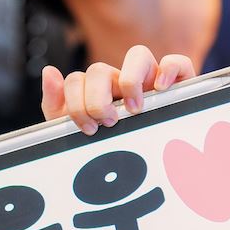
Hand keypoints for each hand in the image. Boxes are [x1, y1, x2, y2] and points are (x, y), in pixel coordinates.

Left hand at [42, 45, 196, 134]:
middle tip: (108, 121)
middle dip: (96, 99)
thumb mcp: (74, 130)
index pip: (77, 79)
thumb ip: (56, 103)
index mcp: (97, 90)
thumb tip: (50, 71)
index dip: (76, 102)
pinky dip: (170, 68)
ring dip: (129, 80)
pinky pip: (179, 63)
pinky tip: (160, 88)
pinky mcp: (178, 86)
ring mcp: (150, 81)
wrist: (144, 174)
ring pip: (138, 54)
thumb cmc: (111, 147)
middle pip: (100, 69)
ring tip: (132, 108)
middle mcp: (122, 81)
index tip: (88, 127)